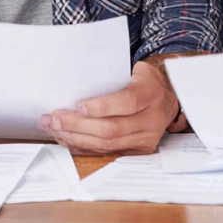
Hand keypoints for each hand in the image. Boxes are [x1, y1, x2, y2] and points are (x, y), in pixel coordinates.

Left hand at [38, 60, 179, 154]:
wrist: (168, 98)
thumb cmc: (145, 81)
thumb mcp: (136, 70)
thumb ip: (113, 78)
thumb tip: (76, 85)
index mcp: (151, 94)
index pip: (127, 103)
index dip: (102, 107)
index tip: (78, 106)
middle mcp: (152, 119)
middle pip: (112, 128)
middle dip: (78, 125)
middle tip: (54, 119)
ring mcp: (146, 138)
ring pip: (107, 144)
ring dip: (77, 138)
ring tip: (55, 129)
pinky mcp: (139, 150)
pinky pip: (108, 152)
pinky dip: (85, 147)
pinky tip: (68, 140)